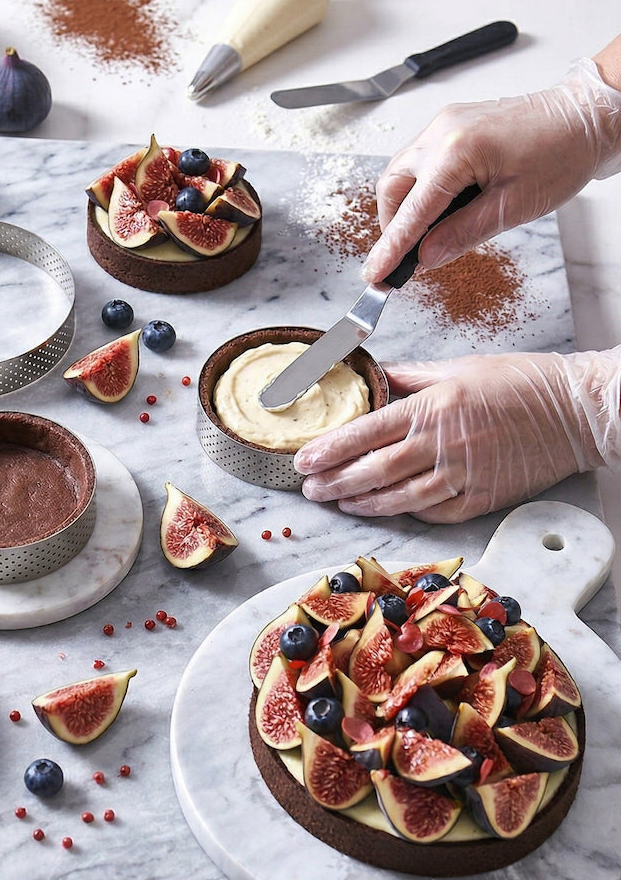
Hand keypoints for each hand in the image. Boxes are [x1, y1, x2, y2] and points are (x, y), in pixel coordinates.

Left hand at [293, 350, 620, 522]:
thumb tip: (375, 376)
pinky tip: (385, 510)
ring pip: (400, 498)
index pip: (367, 432)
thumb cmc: (519, 382)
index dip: (330, 449)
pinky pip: (434, 512)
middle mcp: (443, 444)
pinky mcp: (482, 497)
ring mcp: (463, 474)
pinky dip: (406, 513)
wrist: (577, 410)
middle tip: (310, 489)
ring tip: (339, 502)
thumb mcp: (458, 367)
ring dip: (363, 503)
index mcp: (432, 408)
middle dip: (335, 482)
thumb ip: (409, 376)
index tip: (303, 460)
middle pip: (374, 470)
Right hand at [361, 58, 620, 283]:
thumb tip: (426, 257)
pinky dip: (417, 188)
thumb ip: (462, 234)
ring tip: (420, 234)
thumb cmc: (562, 154)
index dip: (390, 250)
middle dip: (392, 226)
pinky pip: (417, 160)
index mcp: (456, 153)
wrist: (586, 117)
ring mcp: (443, 124)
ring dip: (402, 207)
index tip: (375, 275)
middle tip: (402, 257)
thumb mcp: (513, 207)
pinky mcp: (450, 123)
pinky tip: (435, 206)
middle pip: (391, 188)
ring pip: (399, 173)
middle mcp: (441, 133)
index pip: (411, 214)